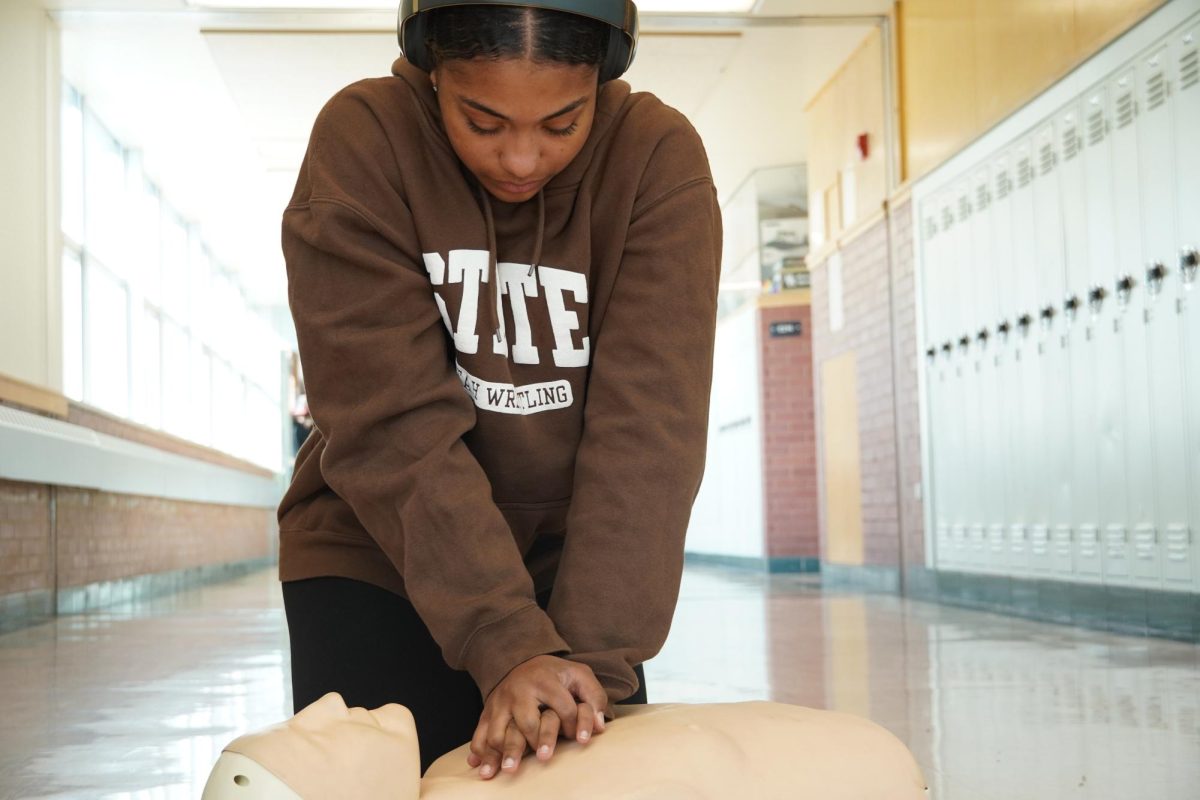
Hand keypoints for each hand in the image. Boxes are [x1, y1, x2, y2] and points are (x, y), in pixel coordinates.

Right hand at [466, 654, 607, 778]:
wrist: (522, 661)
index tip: (580, 739)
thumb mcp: (578, 674)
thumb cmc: (555, 674)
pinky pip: (479, 733)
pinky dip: (479, 751)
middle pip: (527, 722)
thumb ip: (594, 695)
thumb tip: (600, 725)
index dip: (574, 725)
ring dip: (502, 753)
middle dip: (537, 741)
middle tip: (546, 758)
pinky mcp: (488, 712)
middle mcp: (519, 691)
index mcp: (545, 680)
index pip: (563, 708)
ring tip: (509, 770)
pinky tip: (481, 767)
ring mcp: (500, 702)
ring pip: (498, 731)